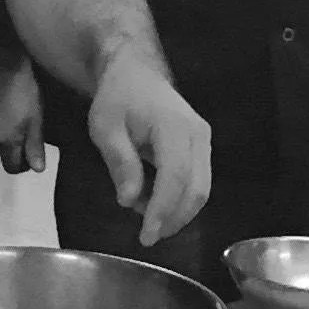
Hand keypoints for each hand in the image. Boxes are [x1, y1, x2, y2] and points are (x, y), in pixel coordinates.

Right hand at [0, 50, 45, 174]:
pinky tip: (12, 106)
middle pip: (5, 153)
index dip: (25, 164)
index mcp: (4, 140)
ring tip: (23, 115)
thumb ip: (35, 146)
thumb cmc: (27, 93)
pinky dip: (2, 122)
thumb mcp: (37, 120)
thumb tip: (37, 170)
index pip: (11, 167)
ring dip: (10, 133)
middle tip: (32, 128)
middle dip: (18, 147)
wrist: (8, 64)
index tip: (35, 150)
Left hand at [87, 54, 210, 247]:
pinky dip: (180, 200)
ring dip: (177, 212)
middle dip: (173, 219)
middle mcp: (197, 133)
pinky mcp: (202, 146)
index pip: (175, 177)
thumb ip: (120, 162)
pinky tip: (155, 202)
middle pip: (196, 189)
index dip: (163, 210)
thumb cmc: (117, 97)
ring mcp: (203, 139)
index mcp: (173, 126)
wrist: (135, 72)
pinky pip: (198, 181)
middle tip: (146, 235)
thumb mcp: (105, 127)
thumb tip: (130, 200)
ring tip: (145, 214)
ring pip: (201, 189)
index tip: (146, 236)